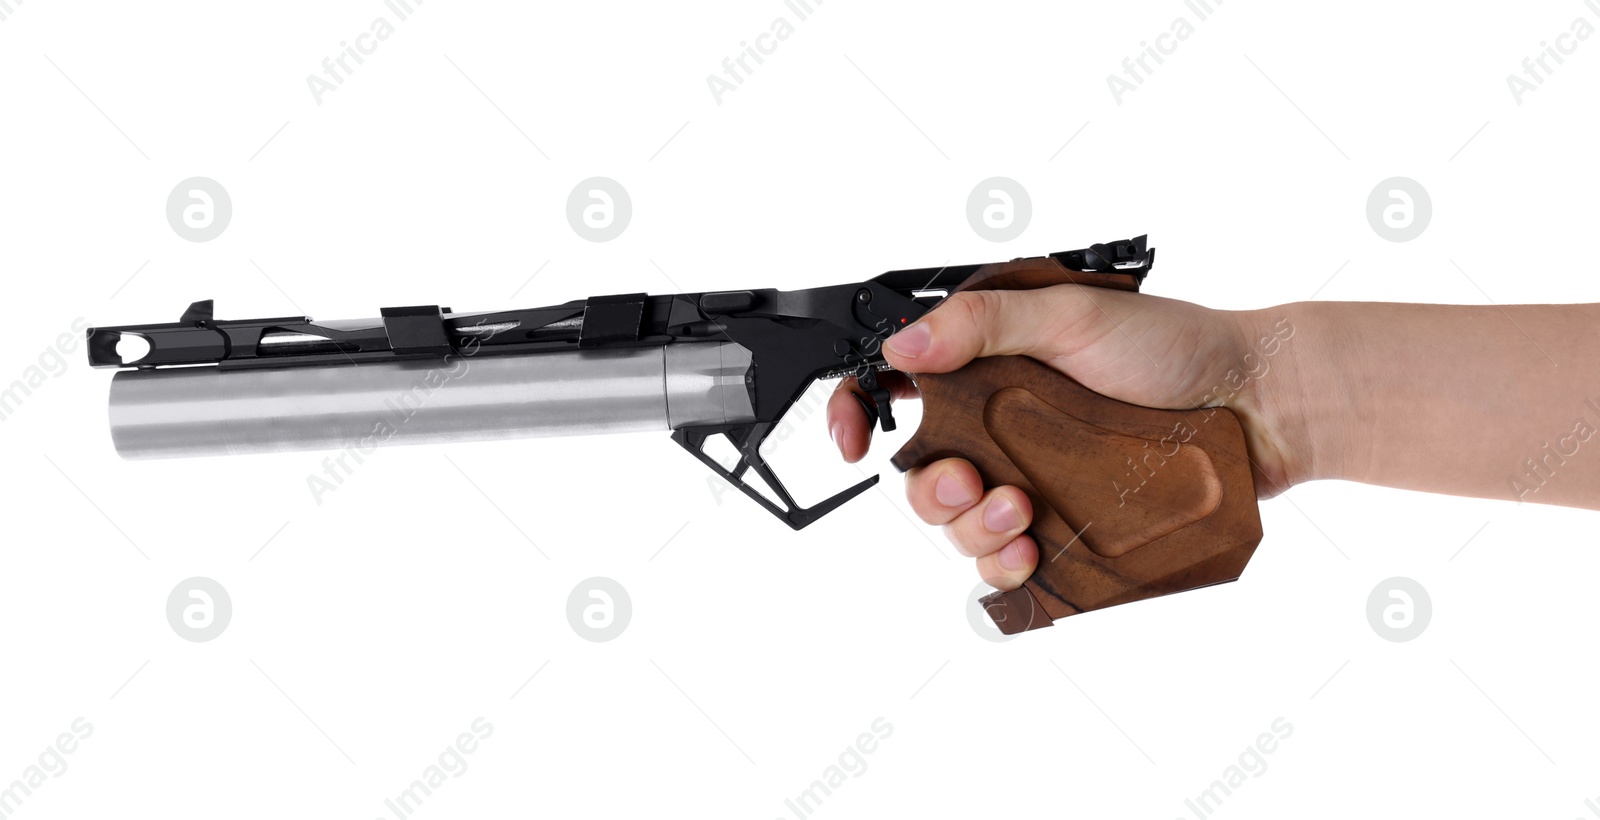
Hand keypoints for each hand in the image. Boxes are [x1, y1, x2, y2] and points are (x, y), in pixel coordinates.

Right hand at [827, 284, 1293, 590]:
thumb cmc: (1176, 348)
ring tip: (1018, 515)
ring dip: (970, 529)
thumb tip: (906, 344)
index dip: (856, 408)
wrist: (1256, 408)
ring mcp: (1030, 478)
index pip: (894, 383)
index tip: (851, 439)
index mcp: (987, 363)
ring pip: (957, 526)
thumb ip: (987, 324)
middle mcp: (1000, 425)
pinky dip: (1003, 567)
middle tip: (970, 484)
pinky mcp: (1062, 527)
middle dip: (932, 489)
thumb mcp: (1075, 315)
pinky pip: (1004, 565)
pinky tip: (1031, 553)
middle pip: (921, 472)